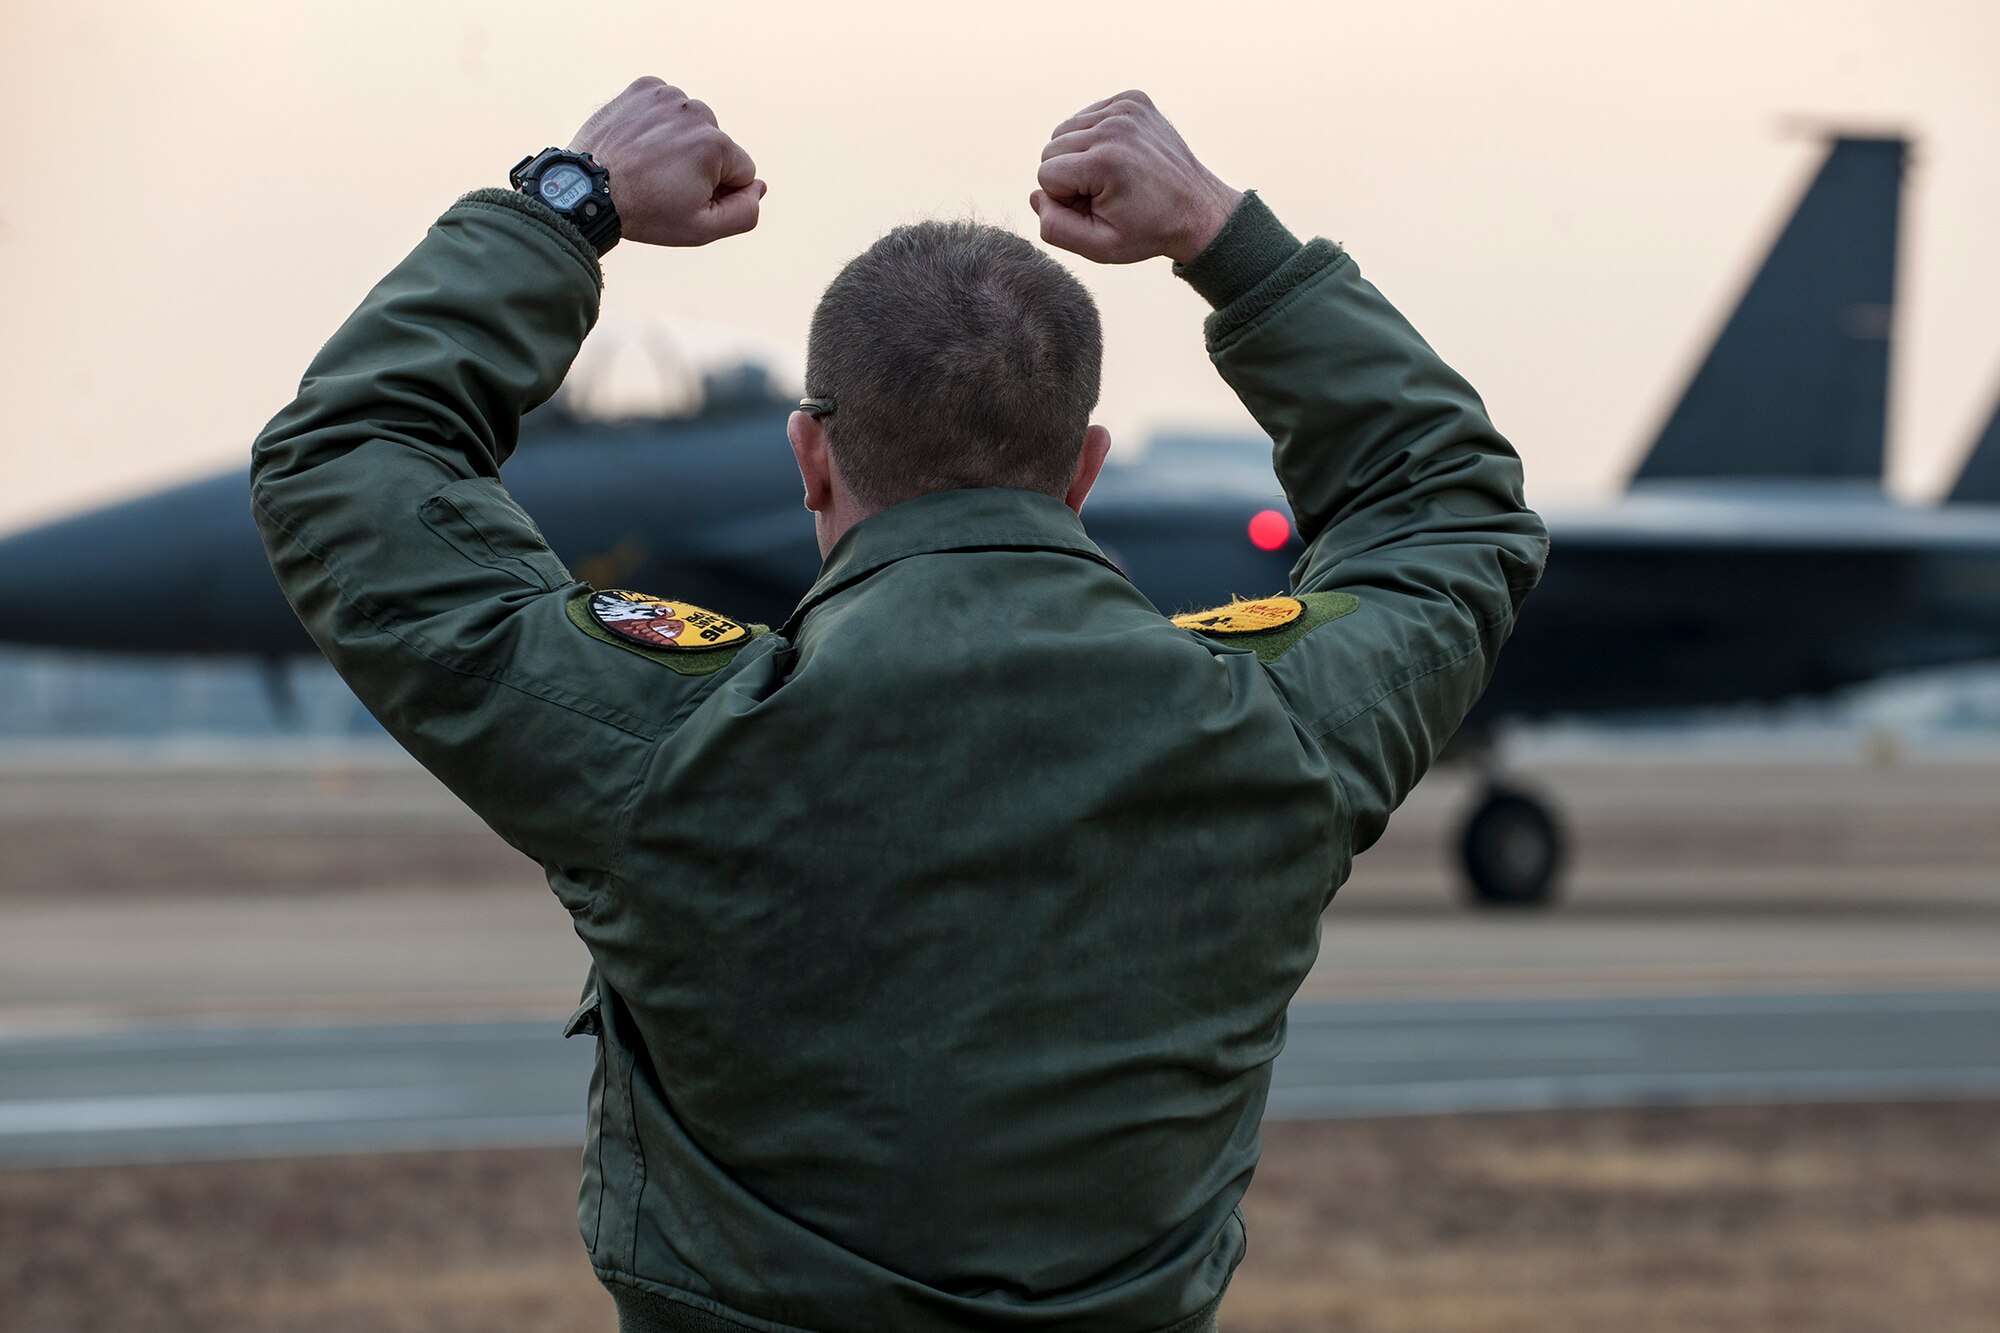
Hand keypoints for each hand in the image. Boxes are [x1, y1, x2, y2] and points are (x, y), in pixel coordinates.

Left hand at [568, 77, 764, 246]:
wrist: (587, 190)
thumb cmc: (646, 213)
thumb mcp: (701, 229)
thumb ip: (744, 212)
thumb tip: (760, 186)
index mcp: (716, 145)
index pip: (742, 169)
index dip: (719, 191)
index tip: (686, 198)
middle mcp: (696, 111)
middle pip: (717, 144)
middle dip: (699, 164)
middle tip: (664, 183)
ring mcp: (667, 96)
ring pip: (692, 124)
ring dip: (678, 142)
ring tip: (649, 164)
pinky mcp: (644, 88)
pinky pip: (667, 106)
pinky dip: (658, 123)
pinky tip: (640, 143)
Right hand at [1031, 91, 1242, 264]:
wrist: (1198, 209)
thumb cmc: (1148, 231)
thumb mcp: (1099, 247)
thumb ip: (1055, 228)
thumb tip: (1036, 195)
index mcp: (1104, 161)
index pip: (1045, 175)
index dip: (1065, 199)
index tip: (1097, 208)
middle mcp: (1114, 126)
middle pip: (1051, 148)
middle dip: (1069, 176)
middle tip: (1104, 194)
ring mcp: (1126, 107)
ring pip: (1066, 130)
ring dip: (1079, 156)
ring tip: (1111, 177)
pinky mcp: (1133, 99)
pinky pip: (1087, 116)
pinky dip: (1094, 138)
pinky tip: (1118, 157)